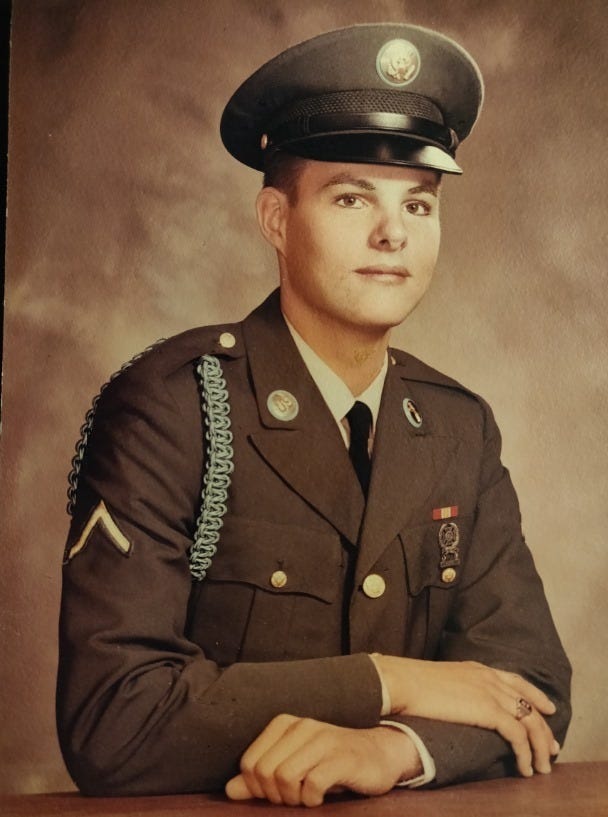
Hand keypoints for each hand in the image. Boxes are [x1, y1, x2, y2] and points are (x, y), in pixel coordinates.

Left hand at [225, 715, 421, 806]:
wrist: (378, 754)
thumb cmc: (330, 762)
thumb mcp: (293, 767)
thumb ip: (260, 777)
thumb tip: (230, 790)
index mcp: (284, 724)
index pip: (249, 763)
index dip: (256, 788)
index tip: (276, 793)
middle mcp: (302, 726)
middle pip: (264, 772)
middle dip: (274, 795)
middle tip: (293, 797)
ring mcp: (322, 739)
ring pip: (284, 777)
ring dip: (293, 798)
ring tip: (306, 796)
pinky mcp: (341, 758)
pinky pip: (312, 784)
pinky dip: (312, 799)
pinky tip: (321, 796)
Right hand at [372, 655, 559, 777]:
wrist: (402, 682)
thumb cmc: (410, 683)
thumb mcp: (440, 680)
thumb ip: (456, 688)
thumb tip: (456, 702)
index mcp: (477, 668)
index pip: (516, 681)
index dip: (535, 696)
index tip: (547, 710)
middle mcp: (488, 677)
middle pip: (529, 702)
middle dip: (544, 728)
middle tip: (552, 748)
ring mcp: (490, 692)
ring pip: (529, 721)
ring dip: (539, 746)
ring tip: (541, 766)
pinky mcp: (488, 709)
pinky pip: (518, 734)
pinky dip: (525, 753)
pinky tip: (524, 767)